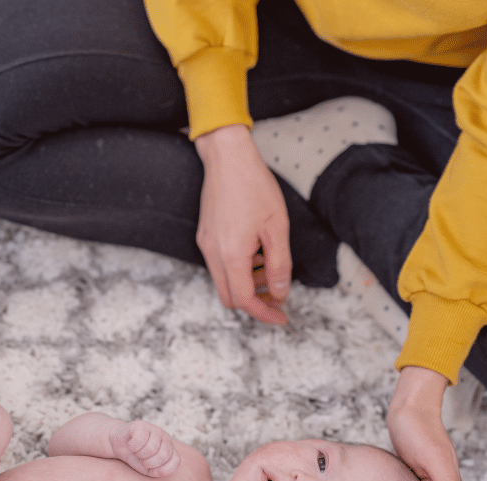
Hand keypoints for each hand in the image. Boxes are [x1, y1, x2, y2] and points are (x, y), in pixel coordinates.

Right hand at [108, 419, 180, 476]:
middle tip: (141, 459)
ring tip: (136, 451)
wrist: (119, 444)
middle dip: (148, 463)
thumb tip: (158, 471)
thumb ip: (157, 471)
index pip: (175, 461)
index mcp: (170, 449)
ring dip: (139, 454)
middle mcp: (165, 437)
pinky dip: (132, 446)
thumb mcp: (148, 469)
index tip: (152, 470)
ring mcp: (155, 429)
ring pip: (150, 449)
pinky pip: (139, 441)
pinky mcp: (142, 425)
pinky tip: (130, 443)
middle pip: (163, 456)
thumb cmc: (135, 457)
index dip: (162, 470)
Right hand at [193, 124, 291, 324]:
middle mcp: (213, 254)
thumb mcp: (277, 227)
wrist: (227, 158)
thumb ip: (279, 264)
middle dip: (254, 302)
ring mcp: (206, 245)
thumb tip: (280, 292)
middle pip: (229, 297)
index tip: (282, 316)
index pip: (244, 300)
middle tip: (277, 295)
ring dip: (247, 284)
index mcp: (232, 254)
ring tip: (269, 268)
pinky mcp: (205, 236)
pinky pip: (219, 265)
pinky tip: (255, 252)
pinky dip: (238, 269)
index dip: (264, 313)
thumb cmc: (254, 186)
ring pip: (224, 282)